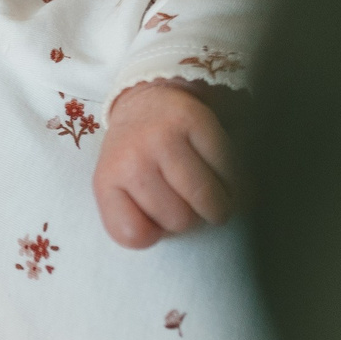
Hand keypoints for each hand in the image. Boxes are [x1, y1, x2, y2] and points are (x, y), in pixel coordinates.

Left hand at [92, 80, 231, 247]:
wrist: (146, 101)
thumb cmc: (137, 158)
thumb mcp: (120, 191)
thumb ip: (136, 221)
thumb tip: (169, 237)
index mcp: (107, 181)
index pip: (134, 235)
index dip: (154, 232)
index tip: (156, 214)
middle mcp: (131, 158)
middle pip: (180, 220)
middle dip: (190, 217)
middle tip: (185, 198)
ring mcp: (162, 137)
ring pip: (208, 201)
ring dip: (217, 204)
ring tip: (208, 192)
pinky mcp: (195, 120)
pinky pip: (230, 172)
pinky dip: (233, 179)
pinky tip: (219, 172)